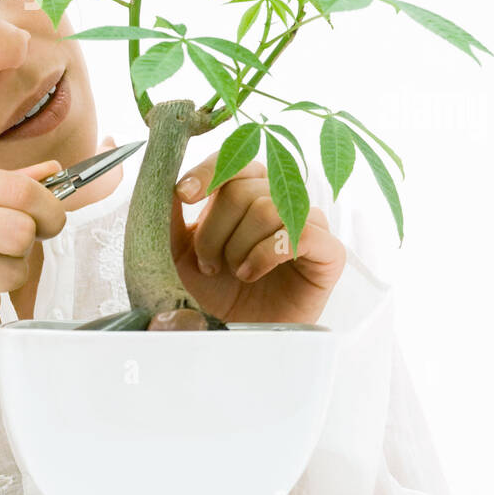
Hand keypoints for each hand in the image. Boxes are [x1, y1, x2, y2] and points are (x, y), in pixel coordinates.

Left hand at [170, 156, 345, 323]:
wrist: (241, 334)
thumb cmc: (216, 293)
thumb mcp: (181, 254)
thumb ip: (171, 218)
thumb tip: (163, 183)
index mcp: (250, 192)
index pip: (234, 160)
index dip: (208, 171)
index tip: (184, 195)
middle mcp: (283, 200)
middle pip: (243, 189)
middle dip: (215, 229)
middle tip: (209, 263)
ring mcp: (309, 224)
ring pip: (269, 208)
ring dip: (239, 245)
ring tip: (234, 272)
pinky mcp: (330, 251)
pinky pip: (299, 234)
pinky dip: (265, 254)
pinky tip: (251, 273)